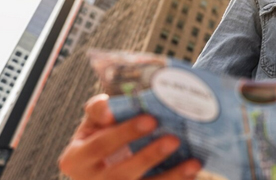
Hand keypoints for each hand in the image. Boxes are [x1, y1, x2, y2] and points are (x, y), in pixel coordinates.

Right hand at [58, 94, 201, 179]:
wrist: (98, 168)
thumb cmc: (99, 138)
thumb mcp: (92, 124)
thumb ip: (98, 111)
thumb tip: (109, 109)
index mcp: (76, 159)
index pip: (101, 145)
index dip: (125, 133)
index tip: (151, 120)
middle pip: (122, 172)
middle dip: (149, 156)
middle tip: (174, 139)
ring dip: (170, 176)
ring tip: (193, 163)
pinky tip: (191, 173)